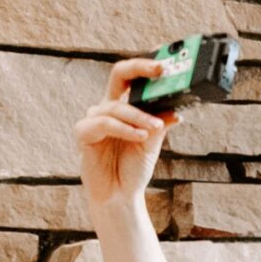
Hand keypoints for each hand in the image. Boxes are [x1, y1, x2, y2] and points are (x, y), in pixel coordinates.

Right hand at [77, 59, 176, 218]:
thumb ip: (160, 123)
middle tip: (160, 71)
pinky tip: (140, 136)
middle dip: (139, 68)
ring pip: (117, 106)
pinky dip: (124, 128)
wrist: (120, 195)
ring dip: (139, 116)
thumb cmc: (133, 169)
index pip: (131, 78)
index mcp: (124, 107)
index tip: (165, 66)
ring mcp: (94, 119)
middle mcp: (108, 108)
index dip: (146, 67)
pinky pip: (104, 123)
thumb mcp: (153, 142)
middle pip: (118, 74)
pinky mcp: (84, 133)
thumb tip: (176, 109)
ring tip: (156, 127)